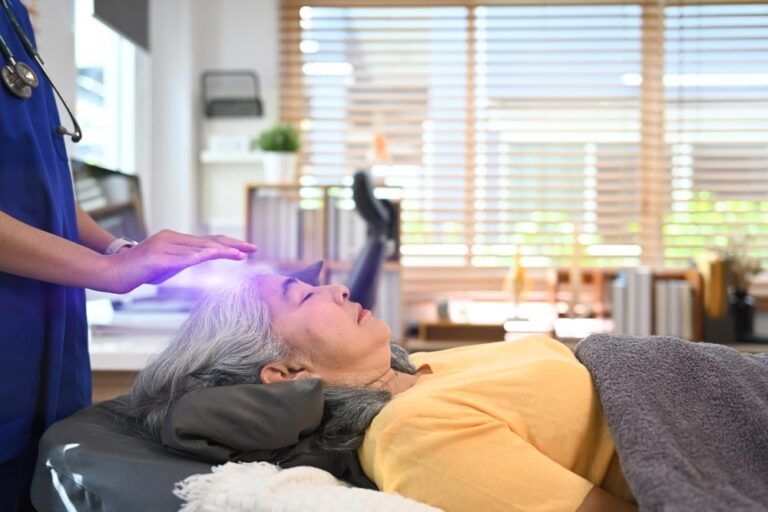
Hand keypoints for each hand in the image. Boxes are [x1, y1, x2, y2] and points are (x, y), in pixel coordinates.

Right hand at [106, 230, 256, 292]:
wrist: (113, 271)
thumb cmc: (142, 270)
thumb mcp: (169, 265)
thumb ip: (186, 261)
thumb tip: (202, 261)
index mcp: (177, 240)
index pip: (209, 240)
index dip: (230, 243)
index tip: (249, 248)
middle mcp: (172, 239)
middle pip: (208, 241)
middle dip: (233, 244)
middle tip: (253, 248)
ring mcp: (163, 247)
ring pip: (197, 248)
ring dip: (220, 251)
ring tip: (238, 253)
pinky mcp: (155, 258)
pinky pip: (179, 258)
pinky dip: (196, 257)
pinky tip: (209, 257)